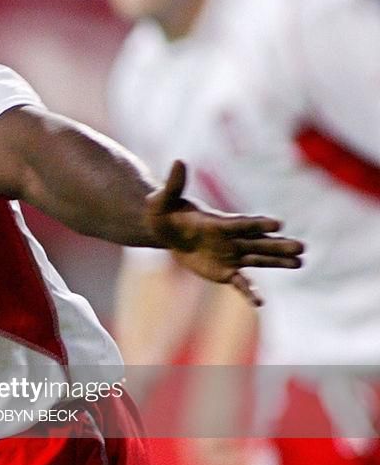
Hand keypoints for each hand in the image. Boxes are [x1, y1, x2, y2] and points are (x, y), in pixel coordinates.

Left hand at [145, 161, 303, 305]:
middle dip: (278, 246)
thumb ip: (173, 184)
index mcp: (218, 222)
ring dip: (277, 262)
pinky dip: (250, 292)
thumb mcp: (162, 199)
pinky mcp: (225, 271)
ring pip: (258, 259)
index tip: (278, 224)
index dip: (258, 224)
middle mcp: (230, 238)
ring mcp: (230, 254)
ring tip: (300, 262)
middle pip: (258, 242)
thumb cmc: (162, 211)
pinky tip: (260, 303)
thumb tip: (178, 161)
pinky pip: (240, 283)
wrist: (164, 230)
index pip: (241, 224)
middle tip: (302, 248)